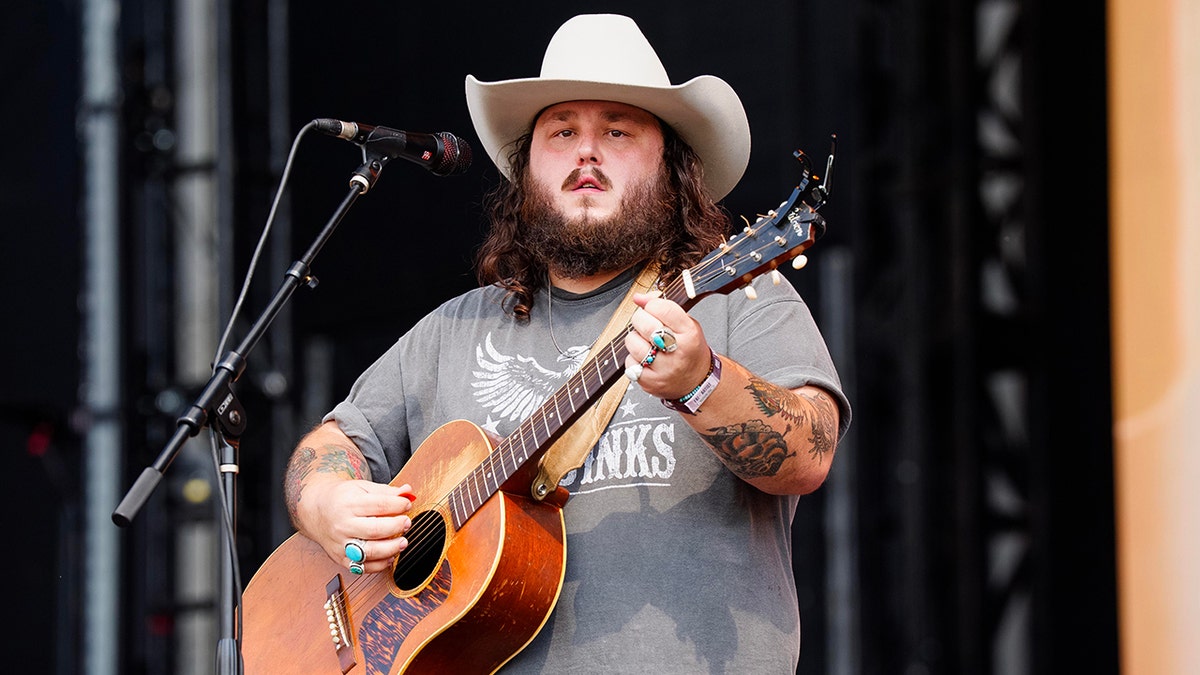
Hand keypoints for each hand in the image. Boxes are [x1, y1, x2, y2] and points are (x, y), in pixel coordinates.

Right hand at [300, 478, 414, 574]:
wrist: (316, 511)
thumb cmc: (342, 499)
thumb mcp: (362, 488)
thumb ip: (386, 491)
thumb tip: (408, 492)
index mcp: (348, 504)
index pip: (379, 505)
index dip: (398, 505)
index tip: (407, 504)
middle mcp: (343, 525)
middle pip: (375, 530)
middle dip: (396, 527)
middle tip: (407, 523)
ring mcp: (341, 543)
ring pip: (369, 552)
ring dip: (391, 549)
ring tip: (403, 542)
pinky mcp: (340, 558)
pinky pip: (362, 567)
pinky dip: (379, 565)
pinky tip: (389, 556)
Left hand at [624, 292, 712, 400]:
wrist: (696, 381)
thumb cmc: (690, 350)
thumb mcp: (687, 324)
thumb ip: (665, 307)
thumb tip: (639, 298)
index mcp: (689, 334)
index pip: (663, 309)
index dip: (652, 304)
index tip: (651, 307)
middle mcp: (677, 352)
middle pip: (646, 325)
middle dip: (639, 318)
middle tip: (644, 322)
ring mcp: (663, 369)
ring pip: (633, 343)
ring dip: (634, 338)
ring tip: (645, 342)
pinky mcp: (650, 382)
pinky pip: (630, 362)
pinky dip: (633, 357)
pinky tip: (645, 358)